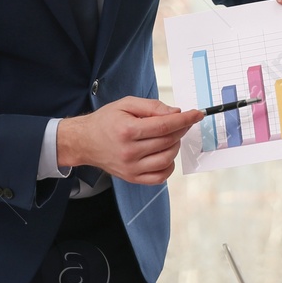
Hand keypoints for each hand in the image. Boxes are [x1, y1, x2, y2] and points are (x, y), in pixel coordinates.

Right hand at [57, 96, 203, 183]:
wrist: (84, 142)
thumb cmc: (106, 121)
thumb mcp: (126, 104)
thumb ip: (152, 106)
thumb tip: (176, 112)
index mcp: (128, 130)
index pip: (165, 125)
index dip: (185, 119)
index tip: (197, 114)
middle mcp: (130, 151)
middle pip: (168, 141)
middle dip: (181, 129)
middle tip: (182, 121)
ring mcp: (131, 168)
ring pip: (168, 158)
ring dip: (176, 145)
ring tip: (170, 137)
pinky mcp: (132, 178)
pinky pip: (160, 176)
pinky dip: (169, 165)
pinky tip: (164, 153)